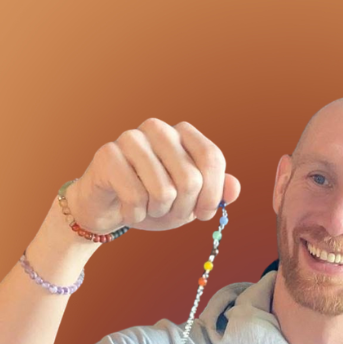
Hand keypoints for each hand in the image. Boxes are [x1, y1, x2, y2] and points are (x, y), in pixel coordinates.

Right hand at [66, 118, 240, 233]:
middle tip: (168, 212)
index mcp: (182, 133)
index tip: (203, 214)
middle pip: (190, 179)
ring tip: (146, 208)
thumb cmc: (152, 201)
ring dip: (158, 212)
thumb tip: (234, 189)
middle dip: (182, 209)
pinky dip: (135, 215)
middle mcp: (158, 128)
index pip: (212, 158)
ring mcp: (131, 138)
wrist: (107, 209)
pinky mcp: (107, 155)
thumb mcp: (190, 201)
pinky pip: (136, 198)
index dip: (212, 194)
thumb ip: (215, 193)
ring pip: (164, 191)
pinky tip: (127, 208)